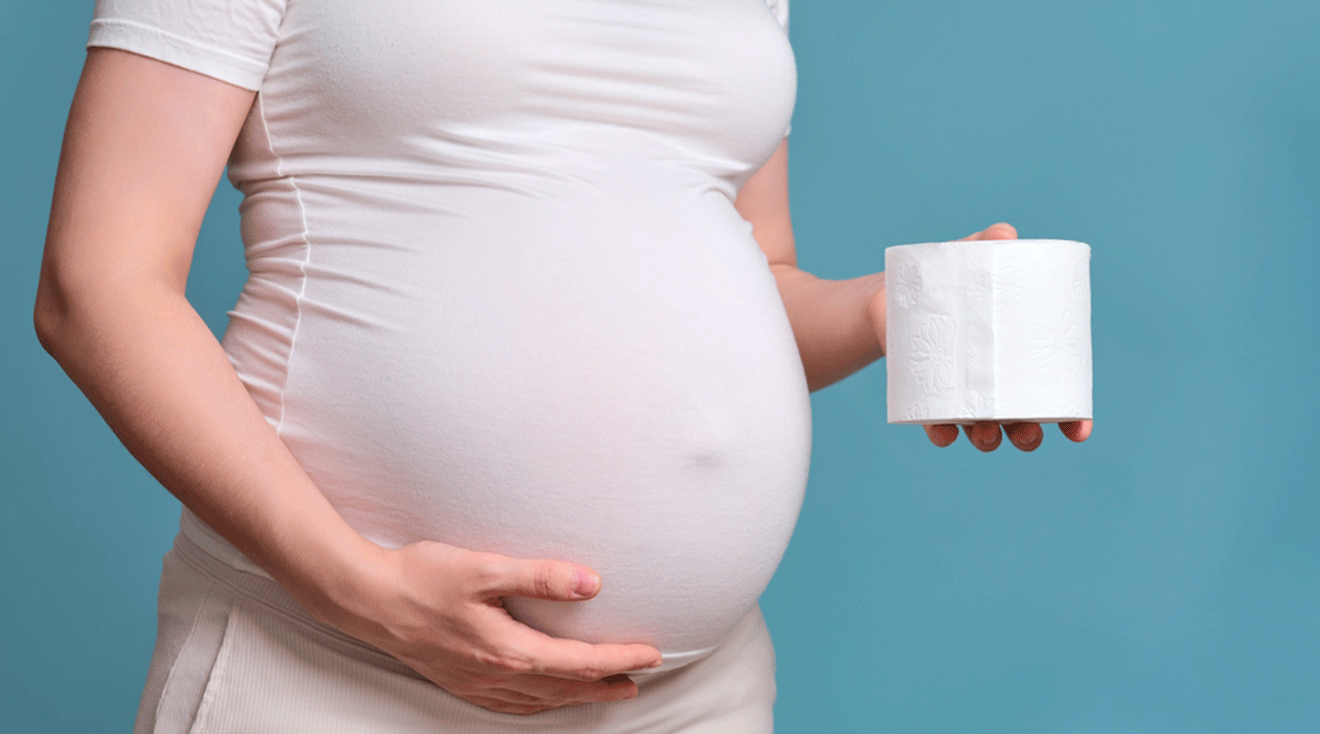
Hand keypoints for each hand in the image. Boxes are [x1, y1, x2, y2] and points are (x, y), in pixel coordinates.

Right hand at [333, 541, 661, 714]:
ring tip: (605, 691)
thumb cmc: (421, 577)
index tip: (650, 655)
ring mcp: (475, 683)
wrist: (366, 598)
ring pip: (540, 700)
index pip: (579, 662)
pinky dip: (539, 703)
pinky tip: (543, 699)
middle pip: (565, 687)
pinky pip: (510, 704)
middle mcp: (495, 675)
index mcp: (507, 650)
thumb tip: (590, 584)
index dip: (619, 659)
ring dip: (577, 696)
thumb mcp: (485, 568)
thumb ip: (540, 577)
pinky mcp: (459, 680)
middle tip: (639, 680)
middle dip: (606, 684)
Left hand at [921, 222, 1093, 451]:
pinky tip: (944, 432)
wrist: (894, 296)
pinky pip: (937, 425)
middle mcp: (996, 386)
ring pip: (982, 430)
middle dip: (1027, 434)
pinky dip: (941, 432)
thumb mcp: (969, 258)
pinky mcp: (927, 397)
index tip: (1078, 431)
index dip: (1070, 418)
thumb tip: (1005, 235)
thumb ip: (988, 244)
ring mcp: (963, 395)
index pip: (1054, 398)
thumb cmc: (949, 279)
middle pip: (1021, 422)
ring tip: (985, 432)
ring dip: (987, 438)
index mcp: (1021, 361)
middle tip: (1026, 432)